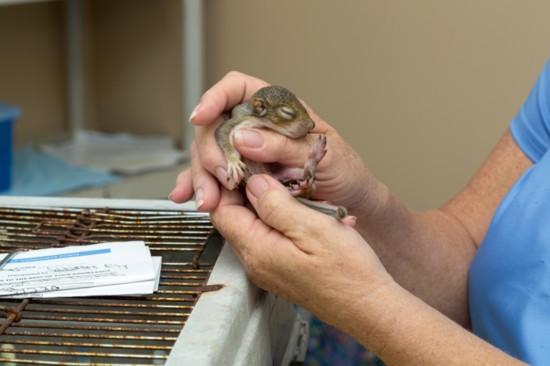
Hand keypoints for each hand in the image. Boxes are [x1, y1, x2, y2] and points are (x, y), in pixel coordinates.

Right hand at [169, 72, 377, 218]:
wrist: (352, 203)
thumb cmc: (345, 171)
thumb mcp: (323, 155)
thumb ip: (285, 145)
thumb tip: (244, 137)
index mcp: (278, 110)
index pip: (238, 89)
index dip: (216, 97)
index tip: (202, 116)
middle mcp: (258, 129)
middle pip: (216, 125)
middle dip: (209, 150)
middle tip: (222, 174)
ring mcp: (248, 155)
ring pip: (209, 154)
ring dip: (202, 175)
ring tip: (208, 199)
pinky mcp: (244, 180)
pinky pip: (214, 179)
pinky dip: (199, 187)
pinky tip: (190, 196)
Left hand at [211, 173, 393, 329]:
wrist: (369, 308)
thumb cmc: (349, 272)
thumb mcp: (314, 227)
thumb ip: (277, 204)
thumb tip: (253, 183)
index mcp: (258, 251)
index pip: (221, 210)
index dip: (228, 183)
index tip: (245, 164)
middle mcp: (256, 263)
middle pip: (233, 218)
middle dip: (246, 191)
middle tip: (267, 169)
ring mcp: (267, 269)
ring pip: (251, 226)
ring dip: (266, 204)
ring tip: (289, 188)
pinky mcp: (280, 270)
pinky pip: (268, 237)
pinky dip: (279, 220)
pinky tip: (302, 211)